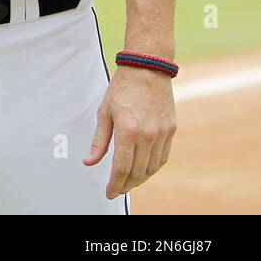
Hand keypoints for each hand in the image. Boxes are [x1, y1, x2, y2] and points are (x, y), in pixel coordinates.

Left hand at [84, 65, 176, 197]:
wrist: (147, 69)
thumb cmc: (122, 88)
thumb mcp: (104, 112)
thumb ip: (99, 141)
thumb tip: (89, 162)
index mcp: (128, 130)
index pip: (122, 168)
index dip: (115, 184)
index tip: (109, 192)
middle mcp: (147, 135)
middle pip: (138, 172)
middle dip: (126, 185)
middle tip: (116, 190)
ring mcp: (162, 133)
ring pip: (152, 168)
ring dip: (140, 179)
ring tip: (128, 183)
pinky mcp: (171, 130)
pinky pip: (163, 157)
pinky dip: (152, 168)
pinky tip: (143, 170)